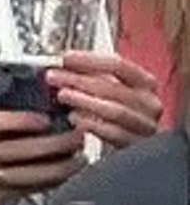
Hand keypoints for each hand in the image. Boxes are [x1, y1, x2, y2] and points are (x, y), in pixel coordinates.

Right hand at [0, 111, 86, 204]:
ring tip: (81, 160)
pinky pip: (20, 191)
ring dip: (57, 168)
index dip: (22, 120)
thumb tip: (34, 121)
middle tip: (79, 136)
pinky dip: (43, 184)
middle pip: (18, 151)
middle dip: (54, 144)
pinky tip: (61, 178)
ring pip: (25, 175)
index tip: (48, 117)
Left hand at [46, 51, 162, 148]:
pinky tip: (74, 118)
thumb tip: (62, 65)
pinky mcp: (137, 145)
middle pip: (112, 87)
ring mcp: (145, 125)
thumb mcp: (110, 90)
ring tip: (63, 95)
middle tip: (54, 77)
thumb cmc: (118, 112)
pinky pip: (113, 133)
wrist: (133, 146)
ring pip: (114, 110)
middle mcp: (149, 103)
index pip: (118, 65)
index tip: (65, 58)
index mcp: (145, 83)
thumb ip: (93, 76)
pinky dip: (91, 124)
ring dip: (84, 101)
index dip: (89, 60)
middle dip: (78, 80)